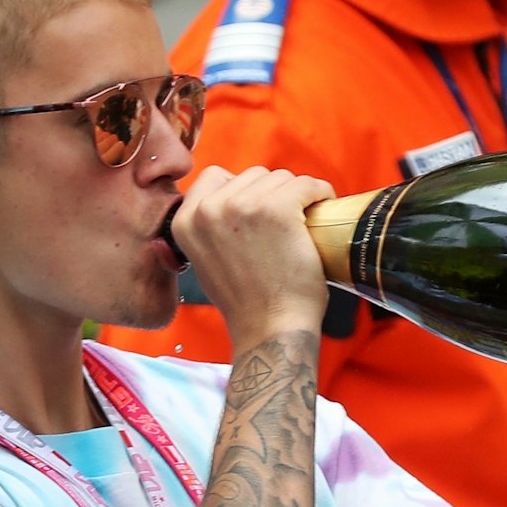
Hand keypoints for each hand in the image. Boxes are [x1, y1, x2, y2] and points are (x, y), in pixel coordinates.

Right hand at [170, 166, 335, 349]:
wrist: (269, 330)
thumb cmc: (246, 302)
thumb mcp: (205, 262)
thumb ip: (208, 229)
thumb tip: (227, 205)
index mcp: (185, 220)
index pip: (214, 177)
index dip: (241, 191)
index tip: (258, 210)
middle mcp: (209, 209)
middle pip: (252, 176)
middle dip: (271, 195)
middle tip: (284, 226)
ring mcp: (243, 206)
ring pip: (280, 178)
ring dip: (296, 197)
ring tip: (301, 226)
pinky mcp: (278, 209)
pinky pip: (307, 185)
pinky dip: (320, 195)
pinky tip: (321, 213)